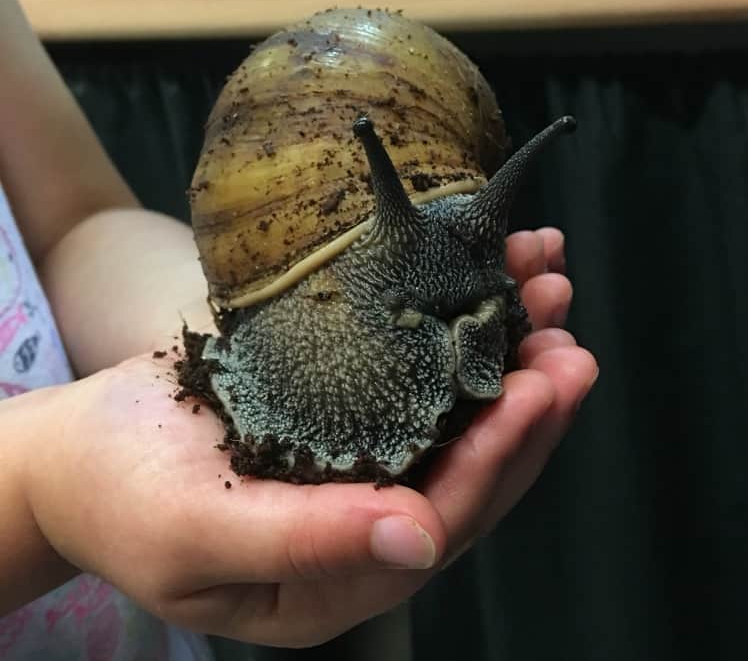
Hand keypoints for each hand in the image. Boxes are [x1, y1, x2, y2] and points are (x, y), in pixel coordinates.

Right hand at [23, 227, 596, 646]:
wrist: (79, 451)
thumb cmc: (120, 499)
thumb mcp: (198, 533)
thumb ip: (306, 542)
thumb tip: (419, 541)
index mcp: (345, 574)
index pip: (445, 518)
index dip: (499, 455)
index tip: (543, 389)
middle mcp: (369, 518)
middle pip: (471, 464)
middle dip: (528, 399)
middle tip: (569, 337)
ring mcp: (362, 457)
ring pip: (455, 409)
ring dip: (505, 347)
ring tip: (544, 285)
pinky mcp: (348, 405)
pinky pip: (415, 366)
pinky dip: (450, 318)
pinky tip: (483, 271)